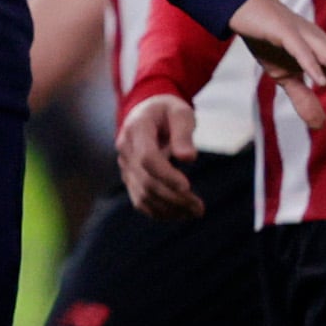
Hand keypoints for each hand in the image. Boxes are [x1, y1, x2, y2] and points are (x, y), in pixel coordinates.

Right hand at [118, 95, 204, 219]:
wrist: (148, 112)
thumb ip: (183, 133)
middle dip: (174, 197)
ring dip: (169, 208)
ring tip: (196, 213)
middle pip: (146, 181)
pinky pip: (140, 200)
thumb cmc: (169, 110)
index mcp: (136, 129)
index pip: (147, 158)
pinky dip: (158, 211)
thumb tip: (189, 158)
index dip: (166, 175)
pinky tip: (180, 215)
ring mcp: (125, 166)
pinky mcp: (130, 177)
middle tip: (199, 208)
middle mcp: (125, 150)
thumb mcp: (181, 113)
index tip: (188, 187)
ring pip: (142, 195)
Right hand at [229, 0, 325, 132]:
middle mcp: (320, 44)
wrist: (245, 10)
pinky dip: (313, 65)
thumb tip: (321, 126)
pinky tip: (321, 82)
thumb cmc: (268, 42)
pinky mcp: (286, 32)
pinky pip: (302, 50)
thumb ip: (303, 98)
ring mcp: (305, 36)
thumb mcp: (285, 76)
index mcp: (321, 55)